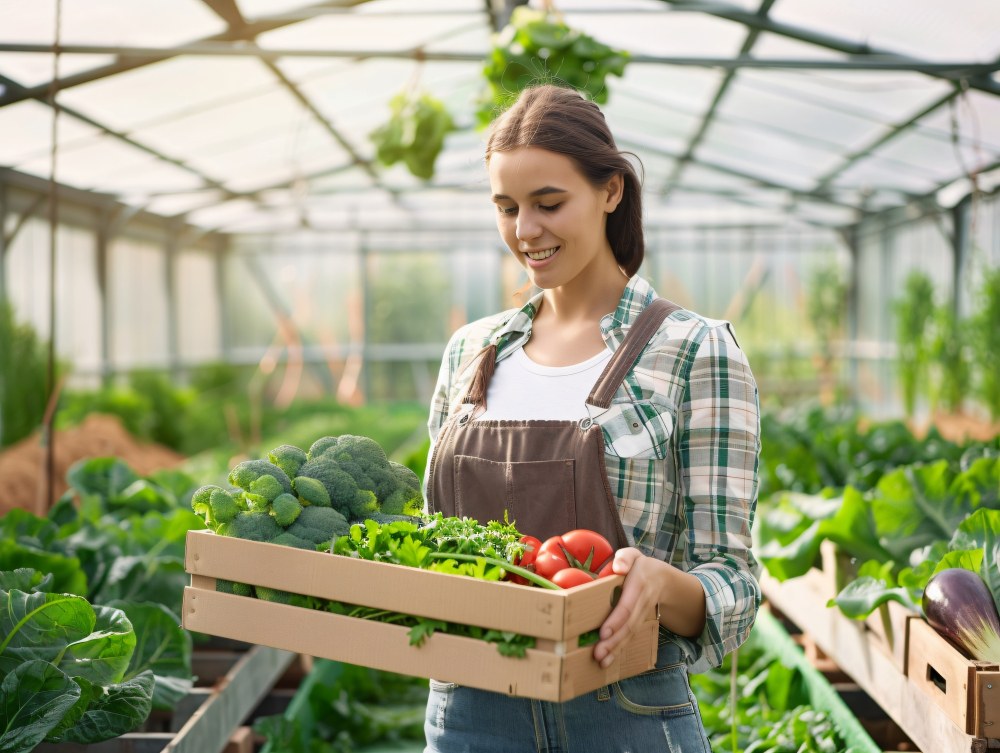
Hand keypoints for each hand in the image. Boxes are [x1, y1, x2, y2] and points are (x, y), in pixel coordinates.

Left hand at [592, 547, 665, 668]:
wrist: (664, 579)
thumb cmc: (640, 566)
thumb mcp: (634, 555)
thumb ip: (625, 558)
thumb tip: (618, 567)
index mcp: (639, 584)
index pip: (628, 605)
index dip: (616, 620)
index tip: (604, 632)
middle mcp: (642, 602)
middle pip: (629, 625)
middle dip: (614, 641)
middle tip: (598, 654)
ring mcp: (643, 614)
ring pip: (630, 634)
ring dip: (616, 649)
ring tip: (601, 661)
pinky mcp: (640, 622)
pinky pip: (631, 636)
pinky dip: (620, 648)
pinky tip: (608, 659)